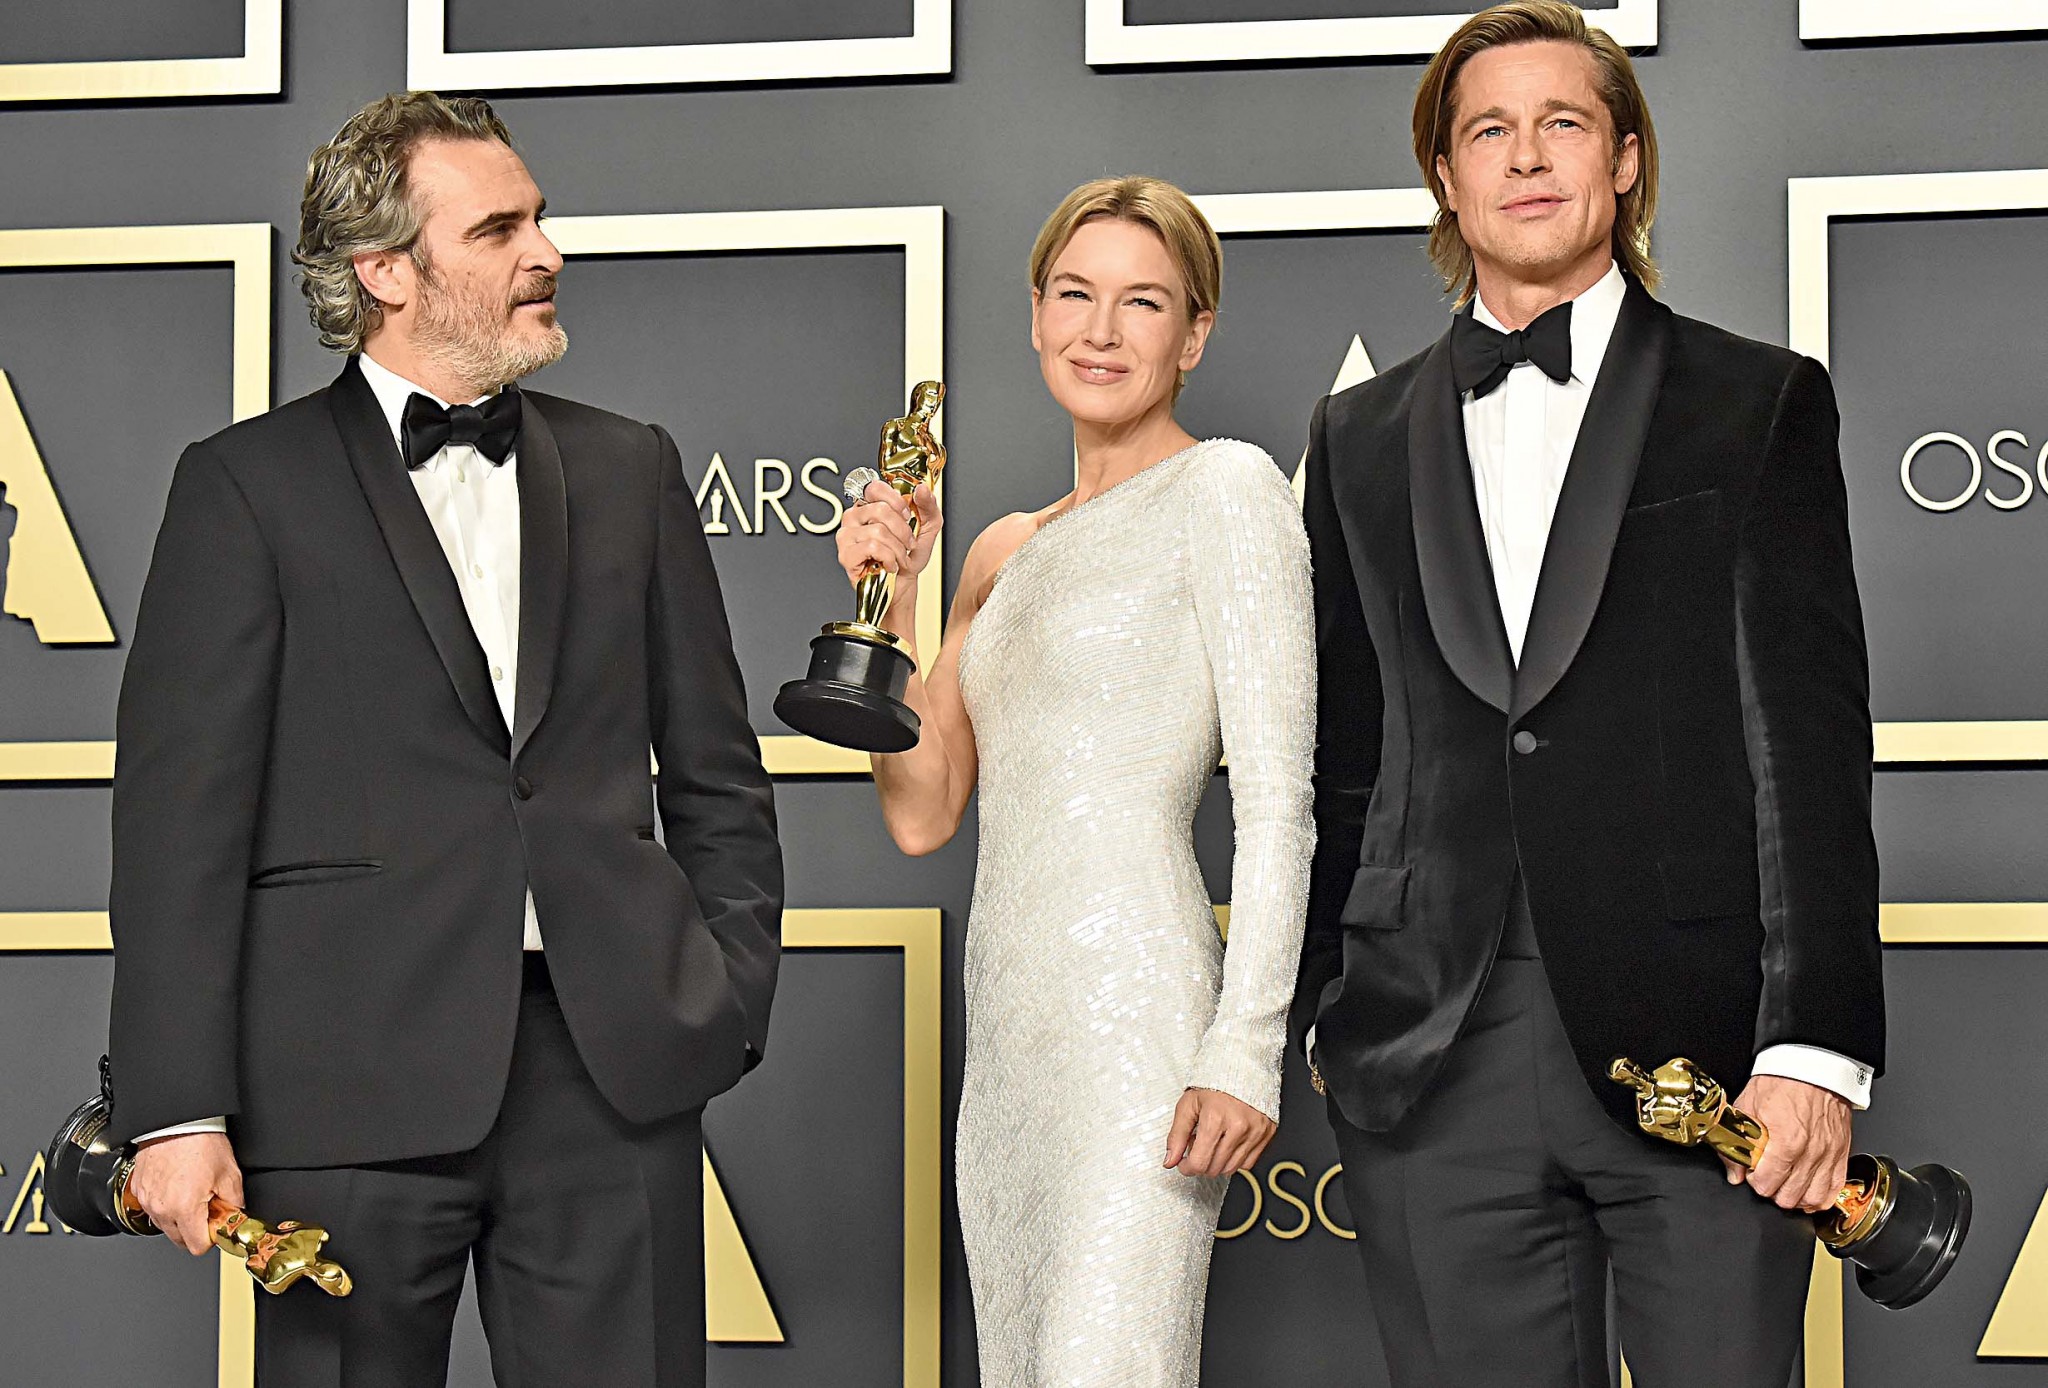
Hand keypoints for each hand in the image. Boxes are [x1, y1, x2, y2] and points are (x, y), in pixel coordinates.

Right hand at [128, 1132, 242, 1254]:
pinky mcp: (138, 1190)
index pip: (197, 1246)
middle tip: (208, 1208)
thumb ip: (234, 1202)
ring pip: (165, 1226)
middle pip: (179, 1239)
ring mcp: (147, 1200)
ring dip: (179, 1218)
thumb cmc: (201, 1142)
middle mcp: (161, 1209)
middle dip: (196, 1229)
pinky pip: (153, 1209)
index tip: (216, 1226)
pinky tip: (177, 1187)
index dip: (211, 1238)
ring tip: (192, 1194)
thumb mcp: (229, 1174)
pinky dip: (165, 1205)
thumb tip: (234, 1215)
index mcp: (184, 1208)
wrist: (178, 1121)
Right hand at [835, 480, 941, 587]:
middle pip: (880, 510)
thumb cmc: (909, 555)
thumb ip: (928, 505)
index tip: (907, 515)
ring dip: (898, 549)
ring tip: (899, 556)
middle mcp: (854, 517)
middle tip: (907, 543)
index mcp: (869, 505)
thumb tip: (921, 489)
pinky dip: (888, 558)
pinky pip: (872, 548)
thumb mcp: (927, 527)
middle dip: (902, 531)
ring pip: (878, 531)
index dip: (895, 501)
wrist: (904, 582)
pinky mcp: (846, 554)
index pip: (874, 488)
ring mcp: (846, 535)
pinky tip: (889, 564)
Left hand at [1164, 1087, 1276, 1178]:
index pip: (1199, 1162)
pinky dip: (1236, 1159)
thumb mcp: (1188, 1105)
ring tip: (1213, 1143)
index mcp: (1215, 1118)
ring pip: (1232, 1168)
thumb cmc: (1215, 1082)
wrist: (1243, 1066)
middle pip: (1215, 1168)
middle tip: (1198, 1147)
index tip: (1184, 1163)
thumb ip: (1176, 1135)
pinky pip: (1249, 1162)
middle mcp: (1238, 1127)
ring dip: (1218, 1163)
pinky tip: (1228, 1144)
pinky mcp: (1267, 1134)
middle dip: (1201, 1163)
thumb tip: (1170, 1160)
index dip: (1187, 1168)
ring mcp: (1255, 1132)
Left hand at [1722, 1076, 1850, 1212]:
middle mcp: (1811, 1152)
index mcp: (1787, 1141)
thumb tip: (1734, 1171)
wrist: (1811, 1065)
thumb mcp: (1747, 1106)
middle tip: (1766, 1178)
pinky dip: (1820, 1196)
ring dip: (1796, 1197)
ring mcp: (1829, 1155)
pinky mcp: (1842, 1154)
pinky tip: (1807, 1191)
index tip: (1752, 1172)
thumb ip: (1737, 1142)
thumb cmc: (1782, 1081)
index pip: (1767, 1184)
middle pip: (1789, 1197)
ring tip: (1785, 1186)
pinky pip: (1834, 1190)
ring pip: (1813, 1199)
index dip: (1754, 1181)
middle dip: (1772, 1191)